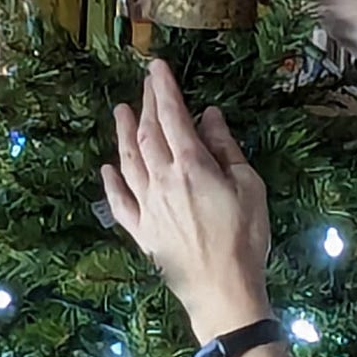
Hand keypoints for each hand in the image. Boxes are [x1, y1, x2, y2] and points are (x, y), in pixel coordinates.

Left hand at [103, 59, 273, 345]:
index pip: (172, 116)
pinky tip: (107, 169)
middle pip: (148, 134)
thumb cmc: (245, 238)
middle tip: (145, 83)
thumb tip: (209, 117)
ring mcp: (147, 206)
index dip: (163, 88)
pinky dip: (111, 183)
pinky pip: (120, 202)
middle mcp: (162, 180)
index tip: (156, 66)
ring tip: (119, 111)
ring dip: (123, 134)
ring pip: (128, 161)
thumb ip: (225, 149)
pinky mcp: (141, 232)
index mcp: (191, 165)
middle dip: (145, 104)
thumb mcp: (249, 186)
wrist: (223, 290)